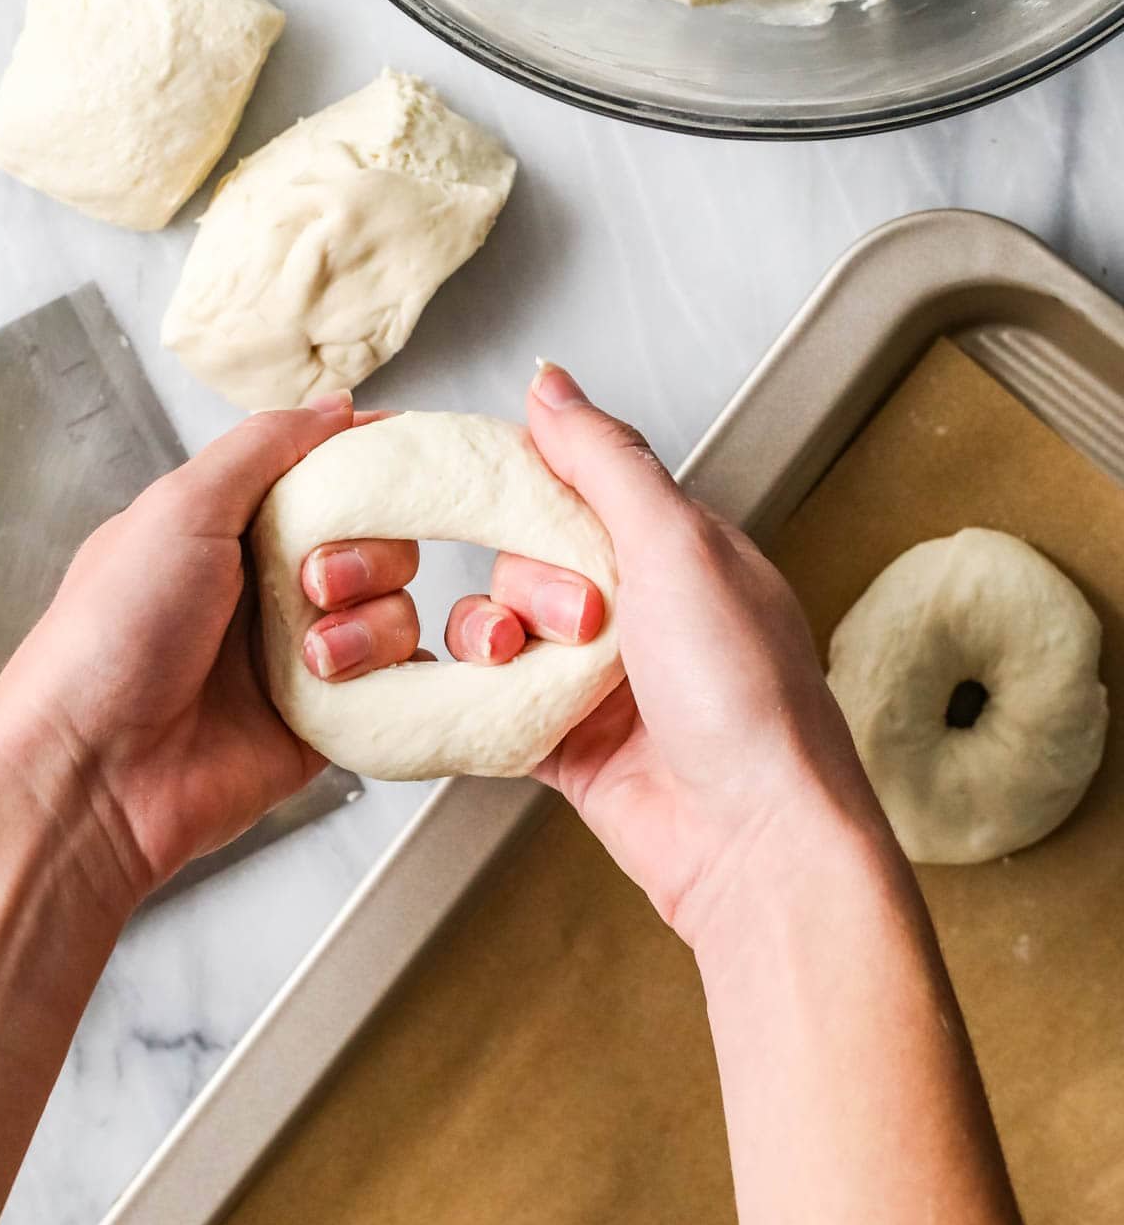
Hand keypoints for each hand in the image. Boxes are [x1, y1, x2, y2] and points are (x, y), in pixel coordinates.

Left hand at [0, 392, 605, 912]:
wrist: (97, 773)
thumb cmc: (111, 640)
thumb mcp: (179, 510)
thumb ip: (264, 448)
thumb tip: (336, 405)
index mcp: (233, 525)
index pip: (330, 475)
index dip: (372, 465)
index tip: (408, 459)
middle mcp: (273, 585)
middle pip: (382, 540)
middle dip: (364, 555)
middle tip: (311, 582)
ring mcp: (304, 653)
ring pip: (397, 609)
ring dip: (367, 626)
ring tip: (311, 658)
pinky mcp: (329, 718)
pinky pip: (400, 681)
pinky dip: (388, 675)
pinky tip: (342, 683)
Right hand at [521, 363, 896, 947]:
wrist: (753, 841)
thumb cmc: (746, 697)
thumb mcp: (679, 547)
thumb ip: (607, 461)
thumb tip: (551, 383)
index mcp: (678, 550)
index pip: (575, 486)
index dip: (523, 486)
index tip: (471, 486)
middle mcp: (640, 609)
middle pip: (527, 557)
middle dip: (530, 584)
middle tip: (578, 620)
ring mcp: (600, 679)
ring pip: (499, 629)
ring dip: (496, 642)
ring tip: (529, 669)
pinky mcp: (566, 745)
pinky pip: (489, 702)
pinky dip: (473, 697)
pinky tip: (477, 695)